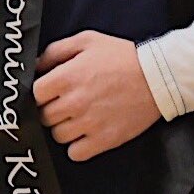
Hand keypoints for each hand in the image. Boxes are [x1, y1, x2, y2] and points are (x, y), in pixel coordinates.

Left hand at [33, 32, 160, 161]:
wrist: (159, 76)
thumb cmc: (123, 56)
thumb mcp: (89, 40)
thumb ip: (55, 51)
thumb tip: (34, 68)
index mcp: (67, 77)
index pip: (34, 94)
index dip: (44, 91)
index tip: (54, 90)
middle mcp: (74, 102)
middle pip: (44, 116)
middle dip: (55, 108)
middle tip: (72, 100)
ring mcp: (88, 124)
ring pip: (58, 135)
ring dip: (67, 127)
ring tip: (84, 114)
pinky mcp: (103, 140)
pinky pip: (75, 153)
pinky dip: (79, 145)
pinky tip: (90, 130)